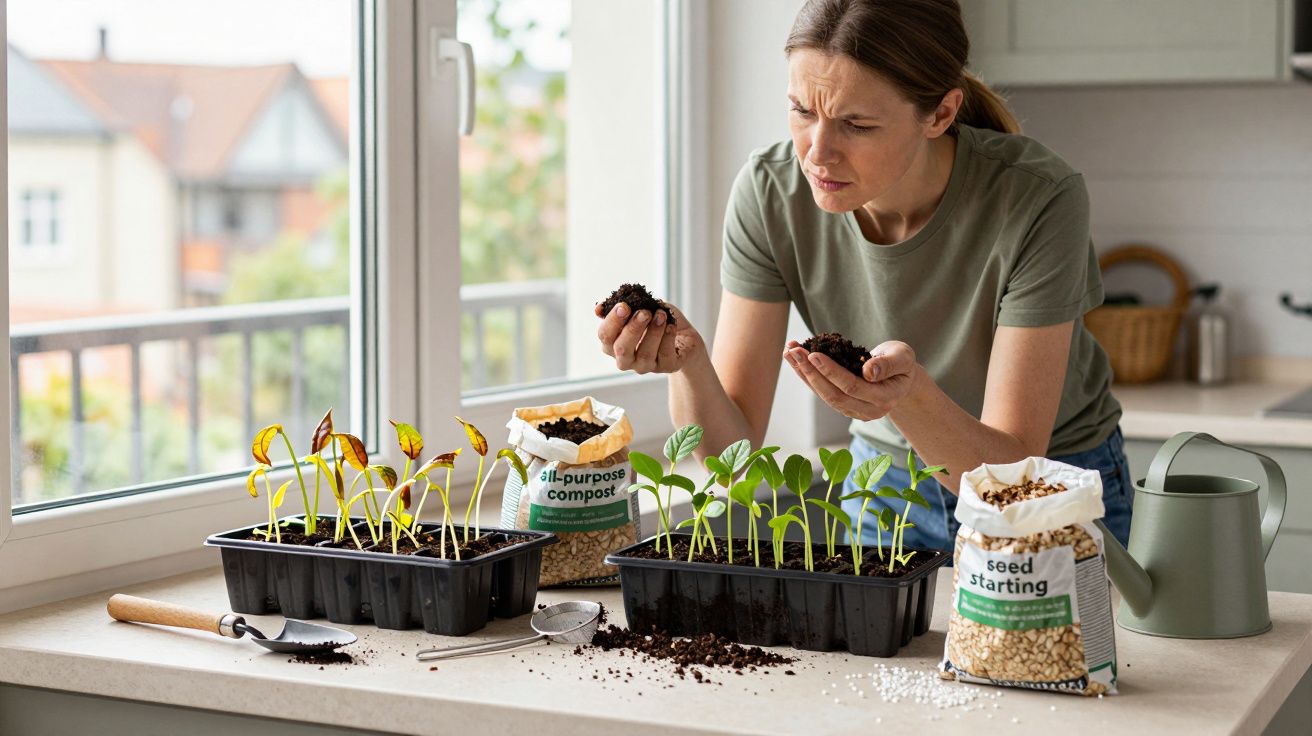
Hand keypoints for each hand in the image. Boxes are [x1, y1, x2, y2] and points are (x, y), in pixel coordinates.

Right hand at [595, 301, 704, 374]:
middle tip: (644, 312)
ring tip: (661, 315)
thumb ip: (621, 307)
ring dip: (653, 332)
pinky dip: (668, 337)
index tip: (624, 306)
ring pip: (645, 354)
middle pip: (621, 349)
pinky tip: (671, 325)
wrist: (682, 335)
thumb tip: (598, 309)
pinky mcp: (666, 367)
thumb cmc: (655, 320)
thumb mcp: (639, 308)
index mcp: (613, 343)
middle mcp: (626, 359)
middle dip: (632, 329)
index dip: (612, 321)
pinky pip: (665, 355)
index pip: (605, 335)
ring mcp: (645, 366)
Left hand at [782, 340, 919, 419]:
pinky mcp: (844, 406)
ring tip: (789, 352)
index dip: (831, 372)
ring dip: (804, 374)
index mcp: (885, 398)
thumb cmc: (901, 361)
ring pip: (824, 395)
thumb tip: (868, 372)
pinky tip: (795, 360)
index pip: (852, 387)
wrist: (900, 376)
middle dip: (811, 373)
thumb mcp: (902, 357)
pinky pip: (822, 392)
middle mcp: (868, 410)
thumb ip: (888, 364)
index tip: (813, 354)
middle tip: (794, 351)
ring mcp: (854, 411)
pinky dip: (807, 376)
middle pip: (833, 395)